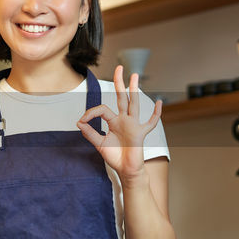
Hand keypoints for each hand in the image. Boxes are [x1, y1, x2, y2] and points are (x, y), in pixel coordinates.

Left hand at [77, 65, 162, 181]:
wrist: (126, 170)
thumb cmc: (115, 157)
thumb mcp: (99, 144)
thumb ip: (90, 133)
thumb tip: (79, 121)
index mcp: (113, 121)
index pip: (103, 109)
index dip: (91, 112)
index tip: (82, 120)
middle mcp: (124, 120)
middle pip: (122, 97)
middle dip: (119, 83)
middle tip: (119, 68)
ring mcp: (134, 125)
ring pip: (134, 103)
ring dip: (134, 89)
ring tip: (135, 76)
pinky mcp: (141, 133)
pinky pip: (150, 122)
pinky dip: (156, 113)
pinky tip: (159, 102)